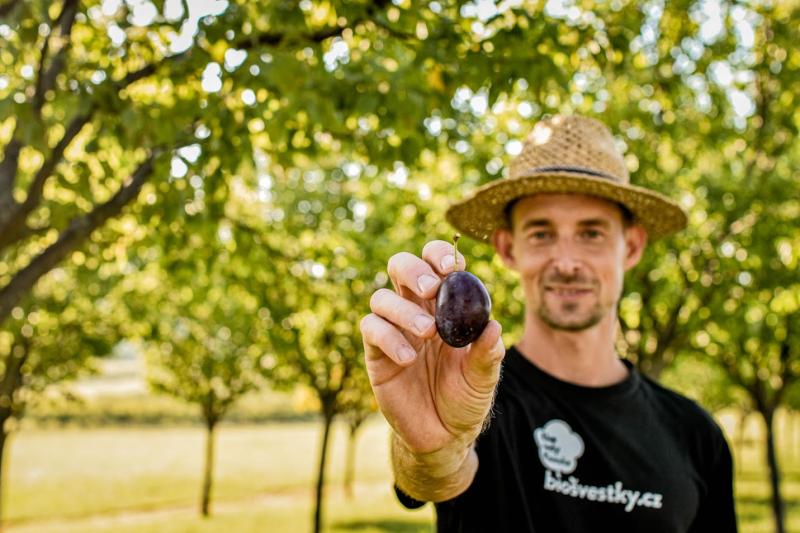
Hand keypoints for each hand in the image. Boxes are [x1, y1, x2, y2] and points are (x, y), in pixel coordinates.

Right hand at [360, 240, 504, 454]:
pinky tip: (409, 357)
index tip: (453, 267)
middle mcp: (414, 310)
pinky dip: (389, 337)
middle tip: (432, 288)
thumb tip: (493, 326)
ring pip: (382, 297)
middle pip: (400, 267)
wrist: (444, 435)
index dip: (440, 256)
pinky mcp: (376, 352)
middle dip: (414, 269)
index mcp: (443, 305)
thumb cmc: (466, 398)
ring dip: (404, 309)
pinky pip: (371, 329)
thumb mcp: (484, 377)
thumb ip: (488, 353)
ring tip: (428, 332)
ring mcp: (393, 329)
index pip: (435, 264)